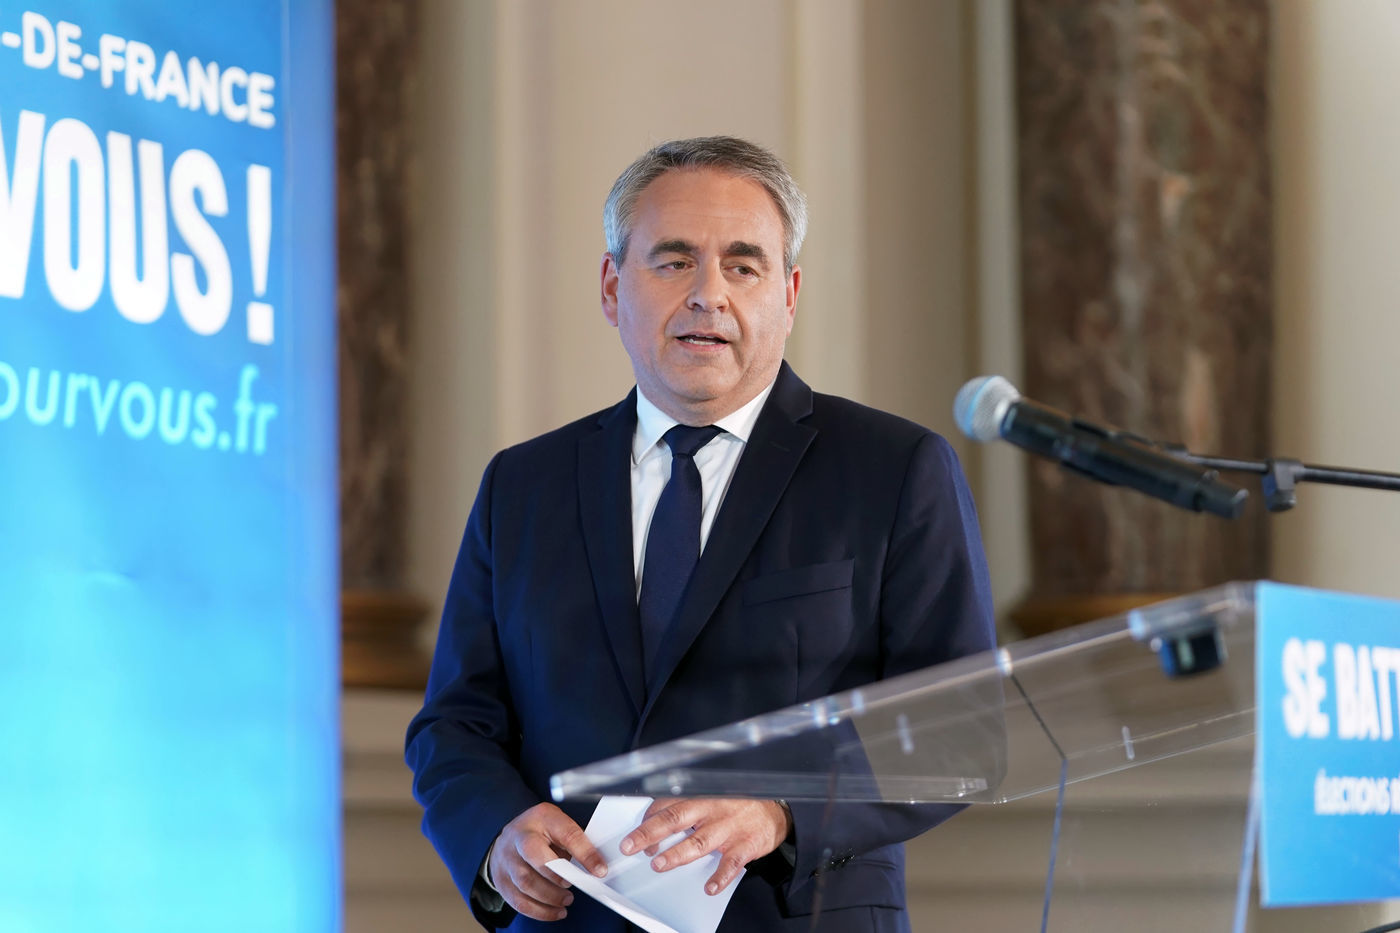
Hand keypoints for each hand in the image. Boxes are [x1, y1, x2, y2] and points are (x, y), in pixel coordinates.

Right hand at [489, 803, 607, 921]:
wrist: (510, 837)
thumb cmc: (541, 832)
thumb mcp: (559, 825)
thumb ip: (575, 843)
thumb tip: (595, 867)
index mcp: (542, 817)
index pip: (566, 834)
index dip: (585, 853)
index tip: (599, 870)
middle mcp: (520, 836)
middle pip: (535, 855)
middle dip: (558, 876)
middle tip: (574, 885)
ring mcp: (507, 858)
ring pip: (525, 882)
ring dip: (550, 897)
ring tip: (566, 900)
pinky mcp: (501, 880)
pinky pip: (518, 901)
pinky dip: (539, 911)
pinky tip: (554, 911)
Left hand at [619, 797, 790, 895]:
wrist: (777, 811)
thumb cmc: (737, 805)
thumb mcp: (712, 799)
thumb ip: (688, 810)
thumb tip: (655, 825)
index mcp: (701, 796)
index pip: (668, 804)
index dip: (648, 820)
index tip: (634, 835)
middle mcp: (713, 810)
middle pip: (676, 819)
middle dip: (651, 833)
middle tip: (631, 846)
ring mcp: (729, 828)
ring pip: (699, 841)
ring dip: (677, 853)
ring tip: (659, 864)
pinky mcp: (745, 845)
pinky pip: (731, 864)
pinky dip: (720, 877)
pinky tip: (709, 887)